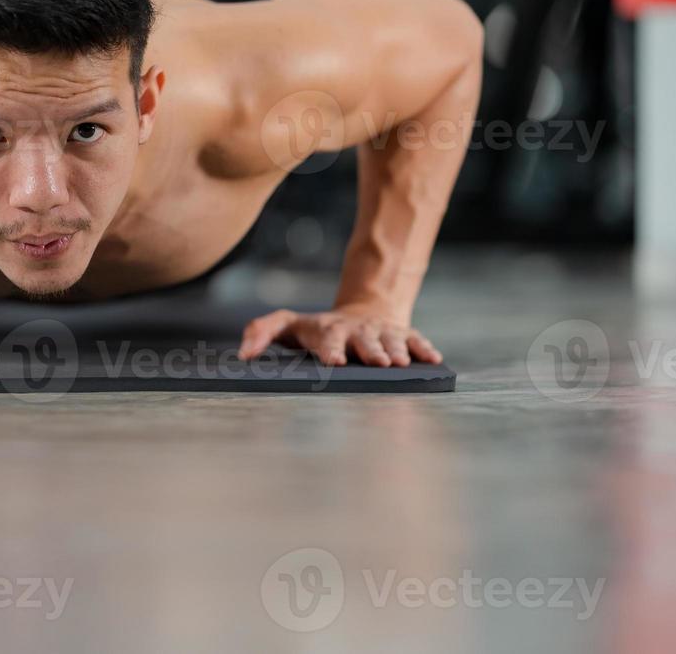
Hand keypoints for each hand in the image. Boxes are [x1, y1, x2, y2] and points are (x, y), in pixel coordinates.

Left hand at [237, 306, 441, 366]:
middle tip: (379, 364)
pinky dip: (424, 348)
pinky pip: (416, 339)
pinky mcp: (403, 334)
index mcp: (328, 330)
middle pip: (363, 340)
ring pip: (391, 340)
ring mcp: (381, 332)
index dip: (331, 350)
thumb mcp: (288, 326)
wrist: (361, 312)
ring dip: (397, 351)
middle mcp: (356, 330)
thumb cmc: (318, 328)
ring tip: (402, 364)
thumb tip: (242, 353)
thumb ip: (261, 331)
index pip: (328, 339)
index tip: (335, 363)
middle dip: (371, 351)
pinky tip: (433, 359)